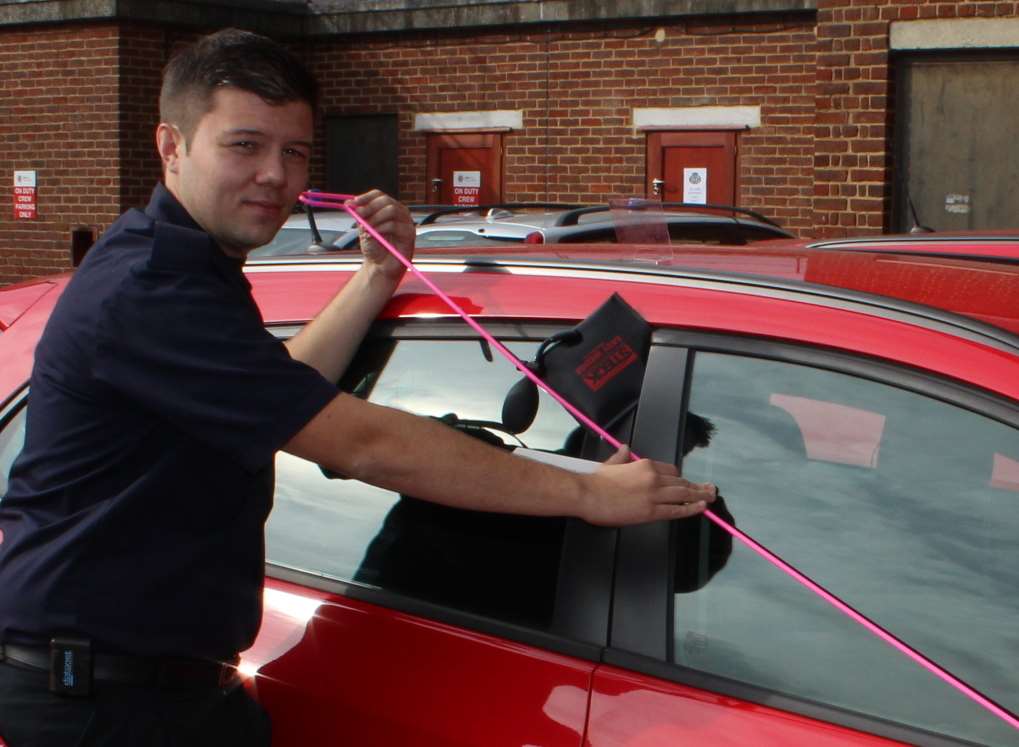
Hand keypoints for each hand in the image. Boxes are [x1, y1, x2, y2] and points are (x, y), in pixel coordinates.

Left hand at [349, 190, 415, 282]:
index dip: (366, 197)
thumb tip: (349, 203)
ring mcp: (406, 222)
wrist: (381, 267)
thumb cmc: (374, 248)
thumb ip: (359, 217)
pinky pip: (395, 225)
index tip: (353, 203)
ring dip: (375, 218)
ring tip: (367, 229)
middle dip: (369, 207)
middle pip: (386, 200)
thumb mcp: (364, 229)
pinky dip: (381, 228)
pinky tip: (374, 235)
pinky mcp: (409, 234)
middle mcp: (399, 213)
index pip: (379, 195)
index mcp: (388, 209)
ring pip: (391, 210)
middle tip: (359, 215)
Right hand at [581, 445, 716, 525]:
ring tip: (710, 497)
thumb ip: (621, 457)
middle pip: (681, 481)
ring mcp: (653, 494)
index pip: (670, 470)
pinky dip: (691, 509)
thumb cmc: (595, 481)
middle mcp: (653, 477)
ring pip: (683, 494)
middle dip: (697, 486)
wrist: (586, 494)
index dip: (680, 479)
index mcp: (644, 465)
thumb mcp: (610, 464)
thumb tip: (625, 448)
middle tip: (709, 489)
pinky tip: (700, 508)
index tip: (687, 483)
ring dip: (699, 496)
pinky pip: (676, 509)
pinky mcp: (651, 511)